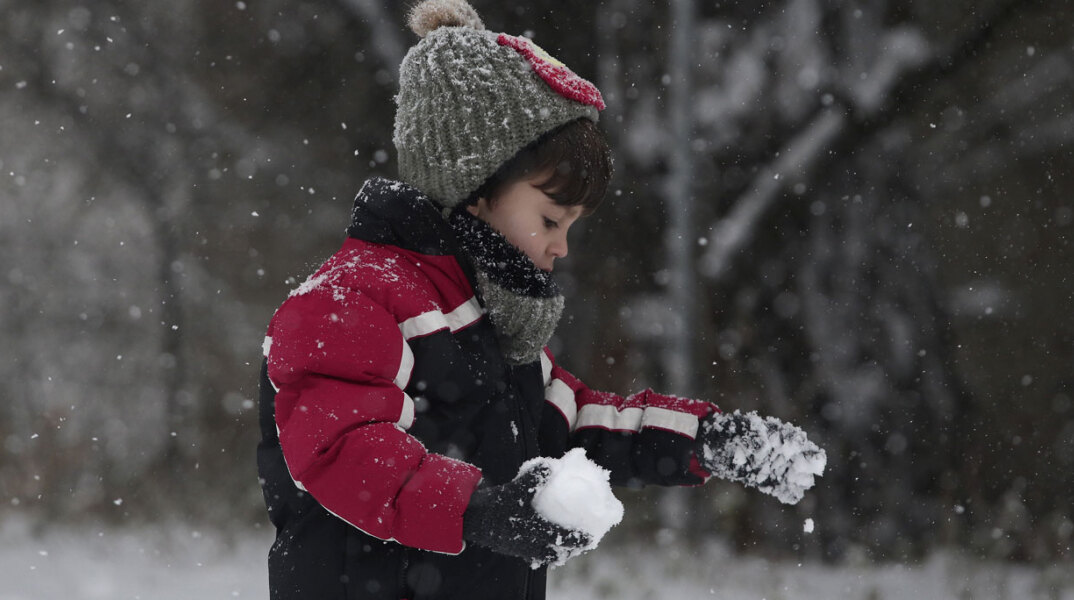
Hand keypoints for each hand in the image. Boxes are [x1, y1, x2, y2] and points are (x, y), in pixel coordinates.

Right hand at [463, 461, 592, 567]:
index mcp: (534, 533)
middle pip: (555, 552)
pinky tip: (540, 542)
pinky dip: (538, 549)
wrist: (470, 518)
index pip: (562, 539)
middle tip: (580, 543)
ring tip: (563, 545)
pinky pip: (529, 552)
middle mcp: (529, 545)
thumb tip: (550, 465)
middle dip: (569, 549)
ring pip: (543, 554)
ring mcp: (519, 548)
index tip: (591, 537)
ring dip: (555, 550)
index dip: (578, 539)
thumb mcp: (514, 489)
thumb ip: (533, 478)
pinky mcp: (510, 547)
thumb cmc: (495, 505)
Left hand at [696, 410, 825, 503]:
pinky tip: (792, 497)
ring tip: (804, 485)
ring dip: (797, 480)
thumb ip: (753, 435)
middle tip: (807, 472)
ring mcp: (768, 465)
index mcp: (773, 433)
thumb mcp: (738, 427)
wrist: (710, 445)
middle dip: (803, 465)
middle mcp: (775, 450)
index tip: (808, 451)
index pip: (793, 438)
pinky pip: (775, 486)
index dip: (802, 445)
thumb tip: (762, 447)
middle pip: (795, 458)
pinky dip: (784, 492)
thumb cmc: (727, 430)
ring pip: (788, 474)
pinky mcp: (759, 478)